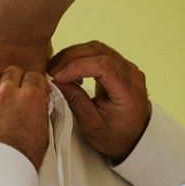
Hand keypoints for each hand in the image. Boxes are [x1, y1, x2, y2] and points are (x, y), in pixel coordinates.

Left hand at [0, 64, 49, 168]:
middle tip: (15, 90)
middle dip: (16, 80)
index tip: (31, 87)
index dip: (33, 83)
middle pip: (13, 71)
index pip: (34, 76)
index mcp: (31, 98)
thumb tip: (41, 98)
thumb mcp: (43, 131)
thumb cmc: (20, 156)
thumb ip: (41, 109)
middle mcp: (8, 92)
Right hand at [48, 41, 149, 162]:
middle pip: (98, 51)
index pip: (103, 65)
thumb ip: (75, 100)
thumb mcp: (92, 125)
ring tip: (55, 70)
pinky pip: (97, 53)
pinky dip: (79, 58)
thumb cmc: (116, 135)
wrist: (134, 136)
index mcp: (128, 90)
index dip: (76, 66)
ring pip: (96, 48)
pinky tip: (68, 71)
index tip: (56, 76)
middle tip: (49, 71)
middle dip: (70, 58)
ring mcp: (126, 66)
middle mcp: (131, 73)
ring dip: (72, 56)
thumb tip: (55, 81)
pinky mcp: (119, 65)